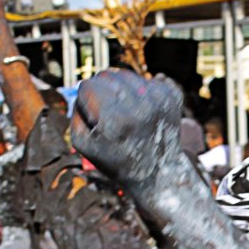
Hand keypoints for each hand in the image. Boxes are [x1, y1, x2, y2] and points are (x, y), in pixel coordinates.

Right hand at [70, 70, 184, 187]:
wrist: (158, 173)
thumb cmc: (116, 159)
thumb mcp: (83, 144)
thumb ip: (77, 112)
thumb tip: (87, 87)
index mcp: (114, 120)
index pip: (88, 86)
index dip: (86, 100)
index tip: (95, 116)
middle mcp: (138, 107)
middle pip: (107, 76)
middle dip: (102, 91)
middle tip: (110, 114)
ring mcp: (158, 100)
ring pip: (126, 75)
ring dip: (121, 89)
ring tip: (126, 113)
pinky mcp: (171, 98)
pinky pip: (147, 79)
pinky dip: (142, 91)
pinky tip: (143, 110)